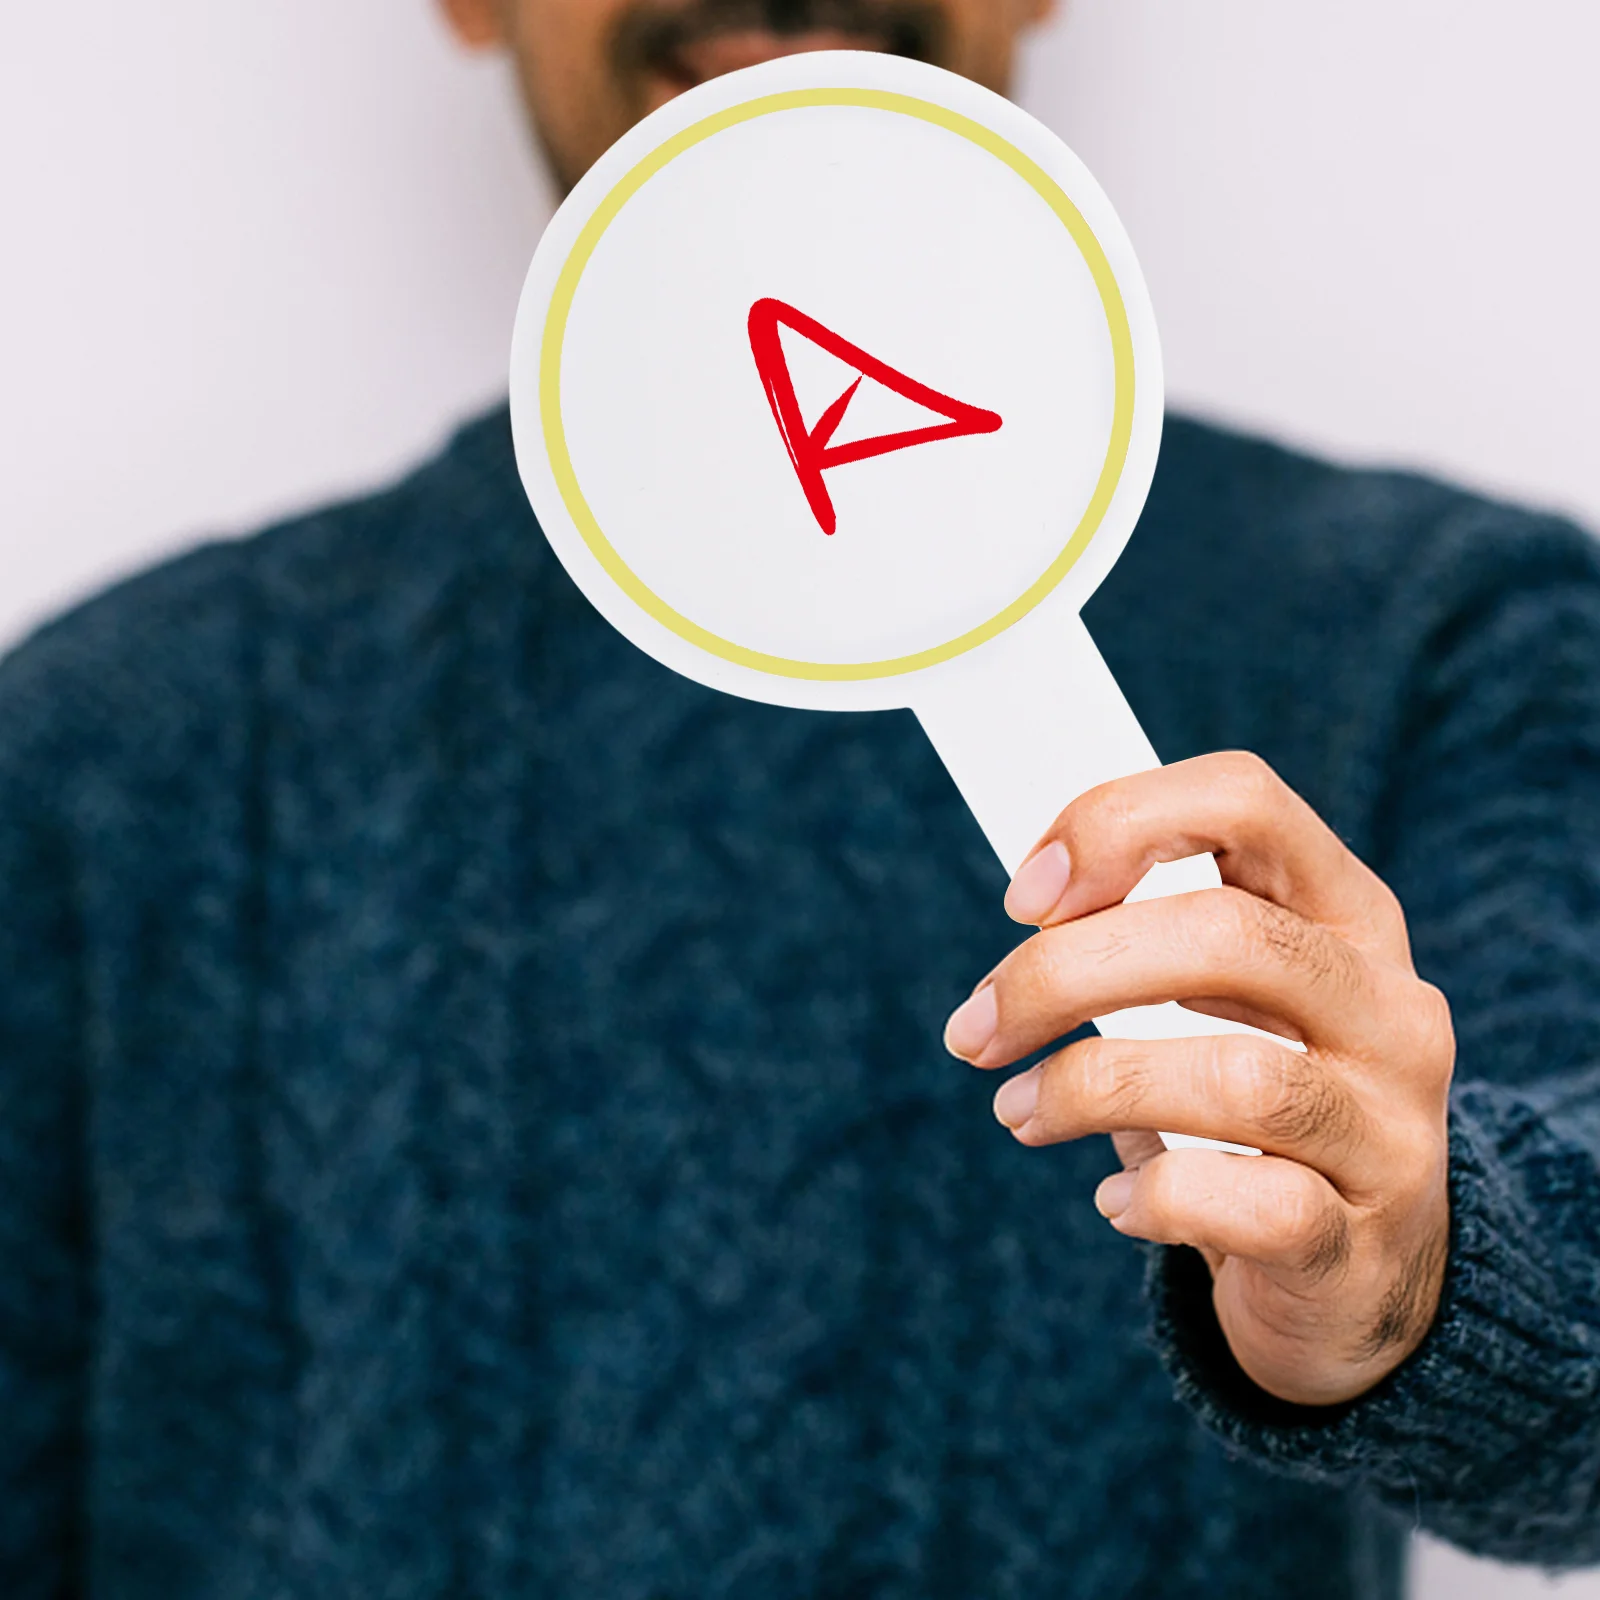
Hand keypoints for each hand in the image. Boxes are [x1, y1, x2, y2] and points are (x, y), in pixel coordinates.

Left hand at [943, 752, 1454, 1407]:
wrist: (1362, 1274)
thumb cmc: (1260, 1110)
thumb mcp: (1233, 998)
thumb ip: (1152, 937)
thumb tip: (1033, 900)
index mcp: (1347, 915)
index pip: (1247, 801)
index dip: (1119, 823)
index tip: (1024, 897)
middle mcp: (1391, 1007)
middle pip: (1228, 936)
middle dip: (1067, 973)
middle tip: (978, 1029)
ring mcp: (1391, 1128)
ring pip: (1237, 1077)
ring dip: (1089, 1089)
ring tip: (1020, 1112)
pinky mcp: (1361, 1241)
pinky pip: (1254, 1207)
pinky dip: (1156, 1198)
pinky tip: (1116, 1201)